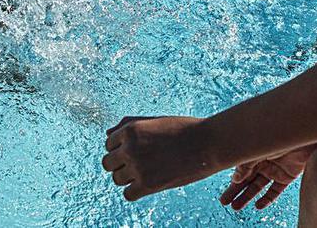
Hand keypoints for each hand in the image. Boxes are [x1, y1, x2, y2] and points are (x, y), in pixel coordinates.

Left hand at [102, 116, 221, 200]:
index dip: (121, 149)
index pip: (108, 144)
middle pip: (108, 163)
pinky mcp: (148, 184)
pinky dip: (135, 192)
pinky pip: (128, 194)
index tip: (136, 151)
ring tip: (147, 173)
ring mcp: (138, 166)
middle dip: (120, 164)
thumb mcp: (154, 121)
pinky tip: (148, 184)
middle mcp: (130, 147)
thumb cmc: (183, 130)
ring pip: (117, 179)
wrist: (208, 143)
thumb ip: (129, 124)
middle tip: (139, 164)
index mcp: (130, 129)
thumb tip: (108, 134)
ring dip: (128, 178)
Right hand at [218, 145, 315, 210]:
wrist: (303, 134)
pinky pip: (275, 190)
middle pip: (246, 180)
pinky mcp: (286, 176)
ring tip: (236, 207)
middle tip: (224, 202)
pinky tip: (258, 206)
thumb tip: (235, 179)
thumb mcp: (258, 150)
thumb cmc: (279, 136)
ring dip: (247, 197)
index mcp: (254, 153)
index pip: (240, 170)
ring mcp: (274, 170)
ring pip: (258, 187)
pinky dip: (267, 198)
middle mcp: (262, 162)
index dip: (232, 182)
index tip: (225, 189)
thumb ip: (246, 165)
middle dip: (235, 191)